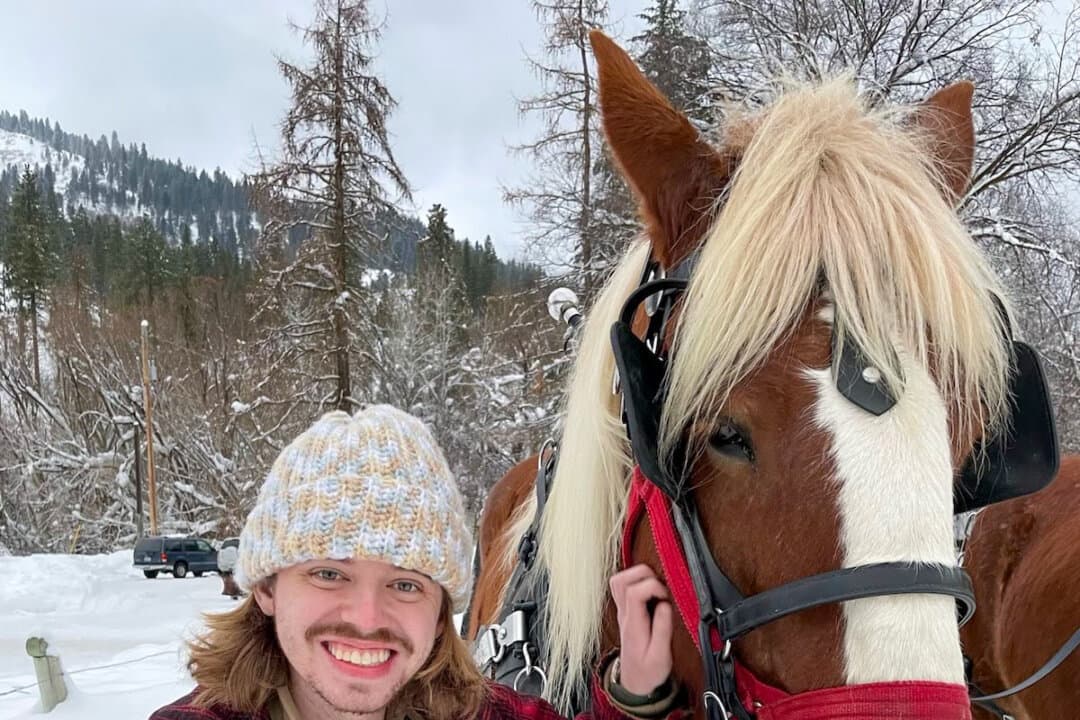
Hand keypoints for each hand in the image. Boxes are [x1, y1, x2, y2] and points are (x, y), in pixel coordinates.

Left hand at [609, 563, 673, 695]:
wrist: (634, 680)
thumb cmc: (647, 670)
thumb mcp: (660, 656)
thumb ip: (663, 629)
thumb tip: (666, 605)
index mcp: (633, 624)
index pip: (633, 592)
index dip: (652, 586)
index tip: (666, 596)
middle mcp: (624, 614)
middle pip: (621, 580)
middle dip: (645, 575)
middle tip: (662, 588)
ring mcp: (622, 611)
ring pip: (619, 580)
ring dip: (639, 576)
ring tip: (657, 587)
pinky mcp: (626, 610)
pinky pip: (624, 586)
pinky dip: (637, 581)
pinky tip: (651, 592)